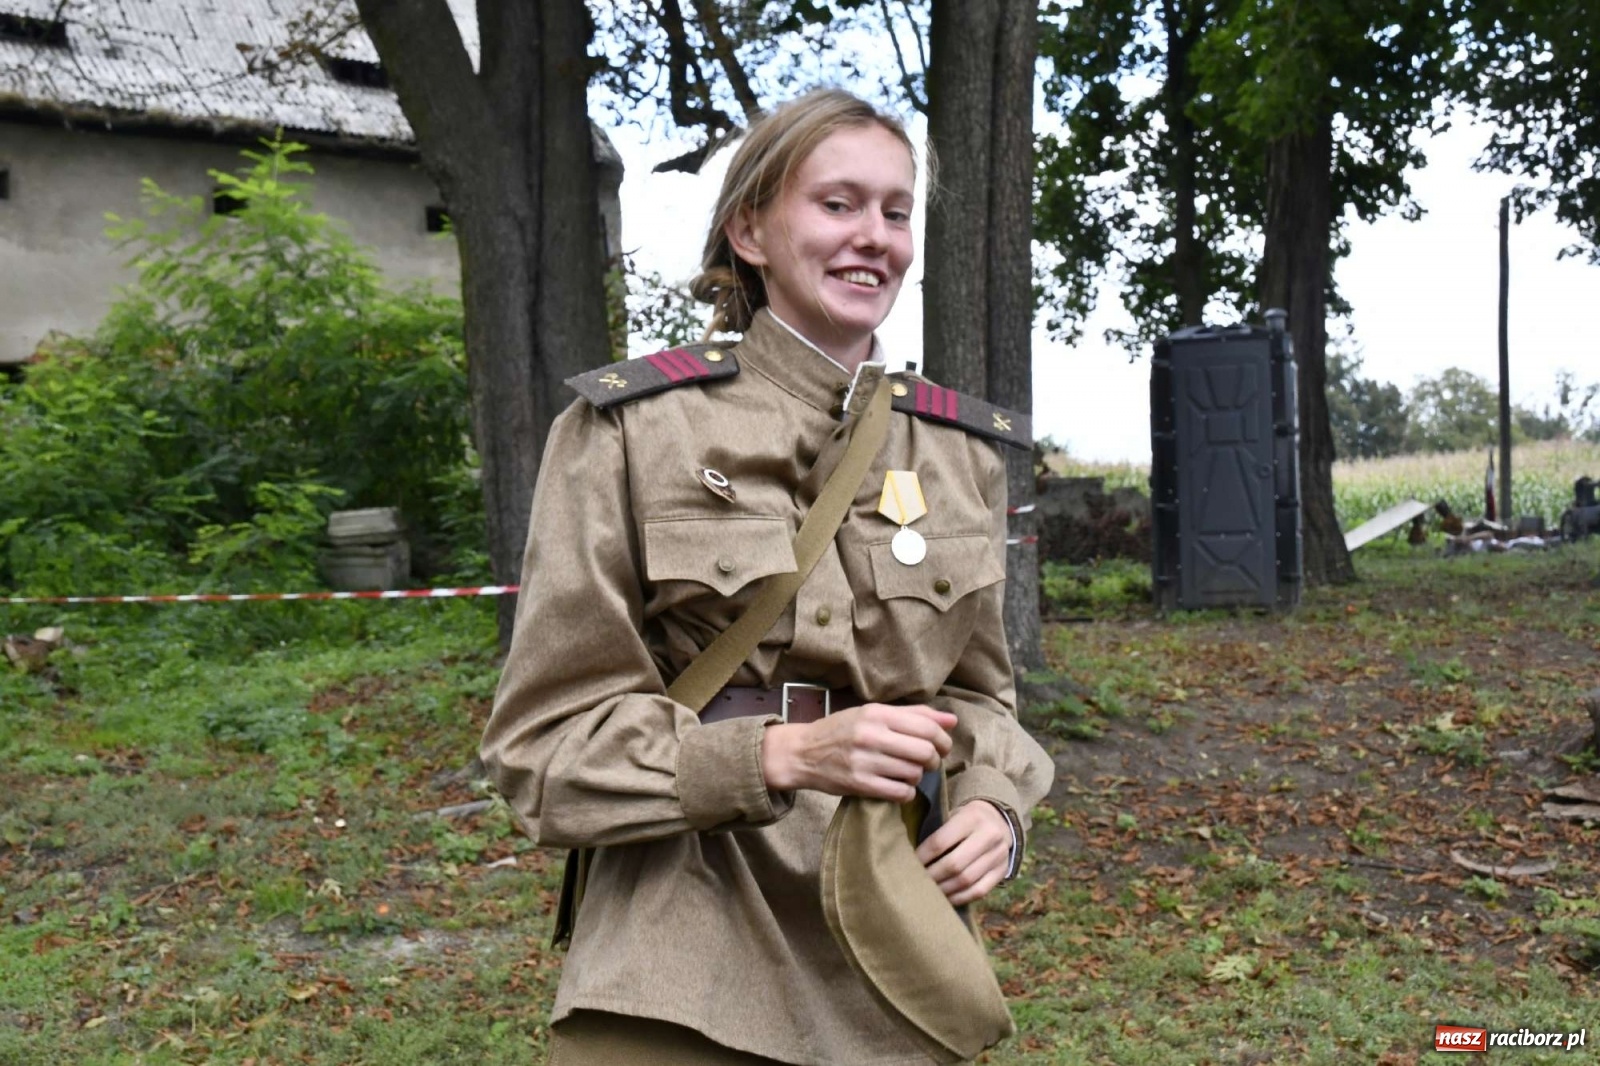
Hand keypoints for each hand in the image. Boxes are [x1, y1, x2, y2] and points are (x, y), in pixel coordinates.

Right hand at [760, 703, 955, 801]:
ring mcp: (864, 761)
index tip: (942, 747)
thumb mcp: (873, 714)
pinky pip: (900, 792)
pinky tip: (898, 786)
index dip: (943, 739)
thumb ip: (913, 715)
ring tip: (908, 772)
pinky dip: (906, 792)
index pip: (927, 727)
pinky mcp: (859, 785)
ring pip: (913, 773)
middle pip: (924, 751)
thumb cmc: (841, 731)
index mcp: (876, 714)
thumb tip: (952, 720)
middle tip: (928, 762)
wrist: (802, 753)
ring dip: (918, 776)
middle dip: (934, 760)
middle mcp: (871, 735)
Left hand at [915, 801, 1012, 905]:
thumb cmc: (965, 819)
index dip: (922, 857)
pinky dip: (959, 898)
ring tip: (929, 892)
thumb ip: (938, 833)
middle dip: (932, 877)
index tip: (909, 865)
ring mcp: (999, 855)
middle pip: (954, 864)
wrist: (998, 819)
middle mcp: (989, 835)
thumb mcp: (952, 814)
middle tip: (917, 882)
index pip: (940, 842)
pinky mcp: (1003, 871)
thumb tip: (910, 858)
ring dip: (944, 890)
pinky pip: (979, 891)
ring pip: (967, 880)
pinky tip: (946, 898)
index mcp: (972, 817)